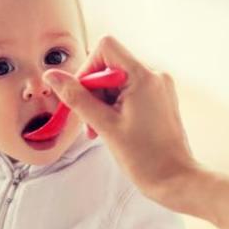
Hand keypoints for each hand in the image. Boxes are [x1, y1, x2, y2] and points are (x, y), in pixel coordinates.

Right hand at [43, 36, 197, 211]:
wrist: (175, 180)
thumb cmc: (147, 158)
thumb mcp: (104, 125)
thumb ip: (77, 98)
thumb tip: (53, 77)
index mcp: (144, 76)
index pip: (106, 48)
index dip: (88, 69)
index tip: (83, 96)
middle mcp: (155, 76)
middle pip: (110, 67)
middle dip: (94, 93)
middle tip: (90, 122)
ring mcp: (159, 88)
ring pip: (118, 82)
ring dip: (103, 104)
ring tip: (101, 130)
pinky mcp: (159, 101)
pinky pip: (130, 93)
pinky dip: (116, 108)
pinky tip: (113, 129)